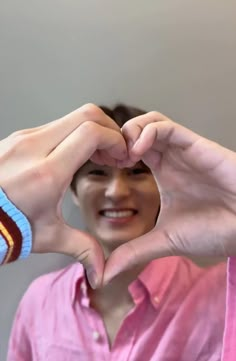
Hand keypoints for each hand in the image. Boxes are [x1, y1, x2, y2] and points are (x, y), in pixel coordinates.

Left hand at [0, 104, 126, 287]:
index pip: (91, 133)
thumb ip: (82, 249)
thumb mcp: (48, 237)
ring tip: (97, 156)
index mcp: (47, 172)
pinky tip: (75, 154)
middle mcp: (34, 147)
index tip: (122, 155)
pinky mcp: (18, 138)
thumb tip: (101, 273)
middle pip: (86, 115)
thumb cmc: (6, 227)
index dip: (115, 140)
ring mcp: (24, 138)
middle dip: (109, 130)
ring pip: (70, 117)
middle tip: (114, 153)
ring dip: (91, 131)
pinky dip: (73, 133)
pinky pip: (54, 125)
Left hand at [104, 111, 235, 283]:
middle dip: (115, 140)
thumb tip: (105, 273)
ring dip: (128, 133)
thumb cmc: (213, 231)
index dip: (110, 153)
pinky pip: (165, 126)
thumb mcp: (164, 240)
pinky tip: (137, 152)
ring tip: (123, 156)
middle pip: (135, 131)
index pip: (129, 150)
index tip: (100, 168)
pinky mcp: (194, 144)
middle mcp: (169, 157)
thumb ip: (135, 251)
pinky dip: (146, 132)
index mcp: (161, 173)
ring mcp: (181, 149)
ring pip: (149, 122)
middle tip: (107, 158)